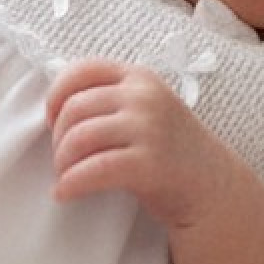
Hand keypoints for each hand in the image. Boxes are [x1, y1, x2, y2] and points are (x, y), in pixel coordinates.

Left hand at [45, 59, 241, 229]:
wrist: (212, 187)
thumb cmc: (169, 150)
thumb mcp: (147, 109)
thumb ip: (112, 98)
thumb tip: (56, 105)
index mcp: (140, 77)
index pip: (82, 70)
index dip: (56, 95)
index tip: (51, 120)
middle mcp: (144, 96)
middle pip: (74, 108)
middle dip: (57, 138)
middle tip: (62, 159)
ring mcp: (149, 128)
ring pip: (78, 138)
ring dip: (61, 163)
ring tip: (64, 177)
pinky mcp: (148, 163)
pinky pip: (93, 170)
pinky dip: (70, 183)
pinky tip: (64, 193)